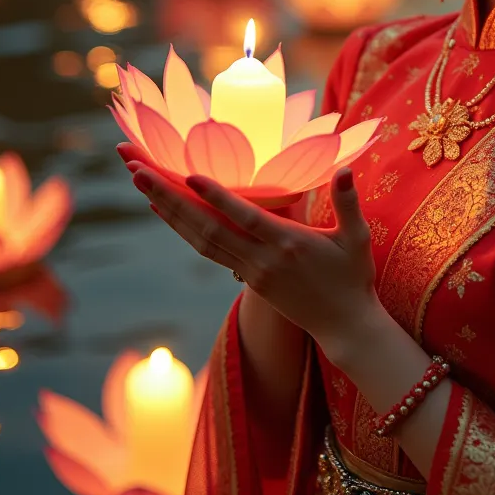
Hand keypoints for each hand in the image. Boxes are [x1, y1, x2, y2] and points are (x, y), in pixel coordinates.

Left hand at [120, 147, 380, 357]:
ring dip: (168, 212)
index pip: (246, 218)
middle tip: (137, 170)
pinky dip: (184, 229)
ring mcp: (251, 272)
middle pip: (207, 228)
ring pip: (200, 241)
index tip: (189, 174)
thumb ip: (348, 203)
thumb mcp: (357, 239)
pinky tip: (165, 210)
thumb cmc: (353, 278)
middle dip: (169, 197)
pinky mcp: (248, 279)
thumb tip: (344, 169)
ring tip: (141, 183)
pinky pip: (208, 251)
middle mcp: (262, 260)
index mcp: (288, 245)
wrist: (343, 326)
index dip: (218, 197)